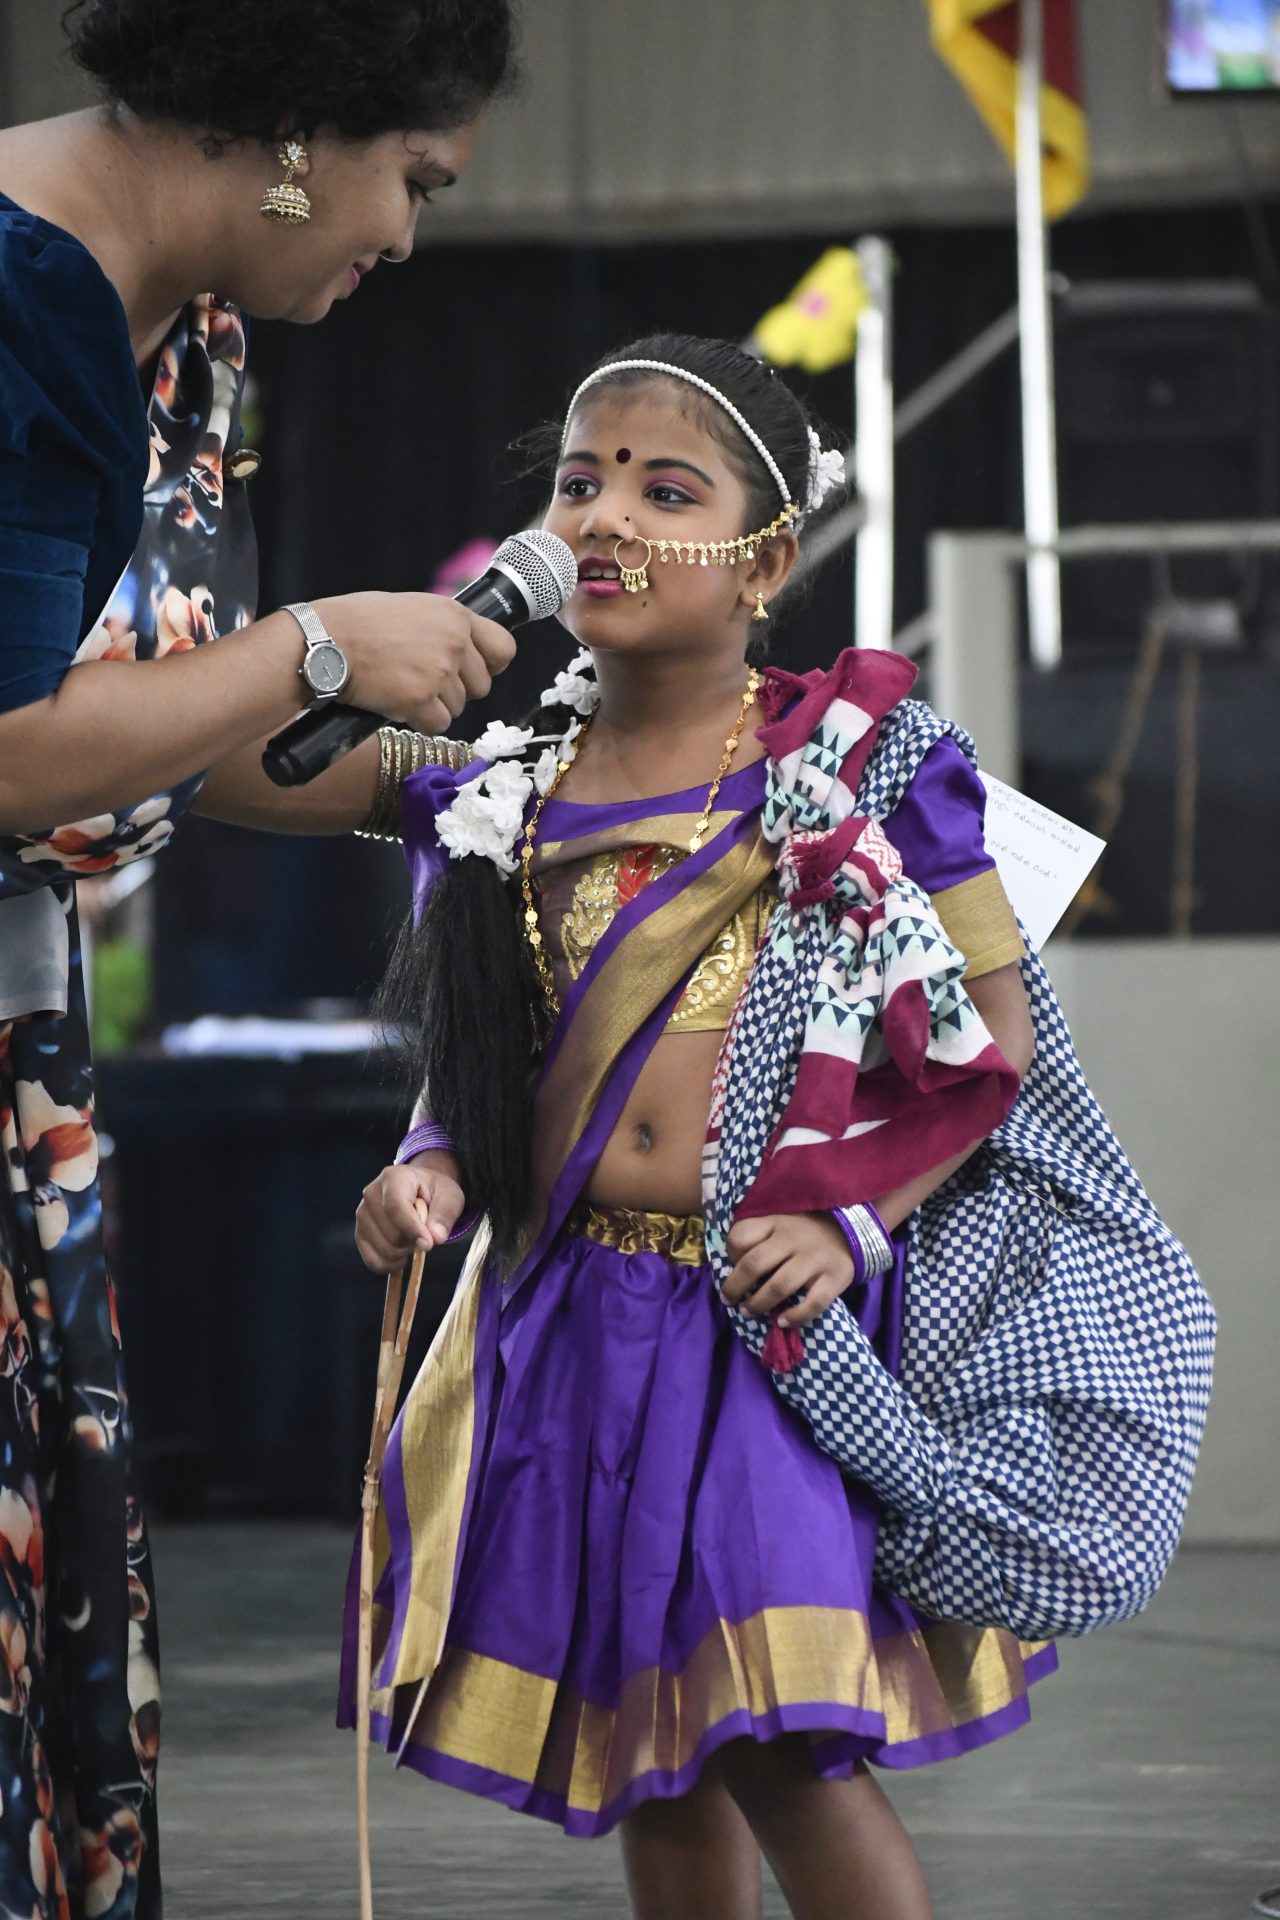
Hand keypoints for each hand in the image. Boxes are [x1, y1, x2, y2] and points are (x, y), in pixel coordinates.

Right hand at [312, 592, 516, 734]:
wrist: (325, 641)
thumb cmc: (358, 623)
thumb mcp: (412, 608)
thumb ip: (444, 626)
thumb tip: (467, 648)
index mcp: (455, 615)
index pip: (504, 648)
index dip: (490, 665)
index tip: (474, 670)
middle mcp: (454, 643)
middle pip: (481, 686)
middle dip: (456, 690)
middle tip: (423, 682)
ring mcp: (439, 672)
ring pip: (458, 708)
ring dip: (434, 705)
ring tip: (402, 687)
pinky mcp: (421, 700)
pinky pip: (439, 724)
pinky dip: (420, 720)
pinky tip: (397, 703)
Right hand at [354, 1151, 466, 1275]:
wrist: (420, 1191)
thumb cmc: (435, 1192)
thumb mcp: (450, 1196)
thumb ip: (445, 1214)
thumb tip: (435, 1238)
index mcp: (394, 1177)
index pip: (396, 1207)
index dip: (412, 1229)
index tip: (428, 1245)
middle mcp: (371, 1193)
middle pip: (392, 1233)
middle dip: (413, 1241)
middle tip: (424, 1232)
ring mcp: (362, 1214)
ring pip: (384, 1249)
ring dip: (404, 1252)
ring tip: (412, 1237)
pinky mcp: (360, 1233)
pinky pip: (372, 1261)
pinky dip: (390, 1265)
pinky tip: (401, 1256)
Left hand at [721, 1213, 854, 1329]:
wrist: (851, 1232)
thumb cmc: (805, 1232)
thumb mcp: (780, 1222)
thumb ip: (758, 1235)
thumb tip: (733, 1265)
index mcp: (776, 1223)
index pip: (742, 1236)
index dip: (730, 1254)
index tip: (731, 1266)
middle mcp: (794, 1240)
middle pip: (754, 1264)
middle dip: (735, 1286)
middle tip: (728, 1300)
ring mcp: (815, 1260)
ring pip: (779, 1286)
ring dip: (758, 1303)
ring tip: (748, 1312)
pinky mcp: (834, 1279)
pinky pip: (813, 1303)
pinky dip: (795, 1316)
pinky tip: (782, 1322)